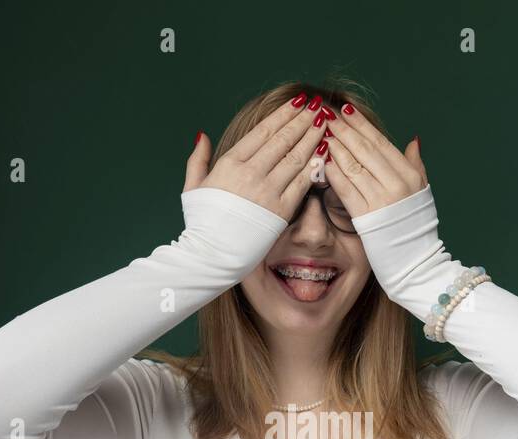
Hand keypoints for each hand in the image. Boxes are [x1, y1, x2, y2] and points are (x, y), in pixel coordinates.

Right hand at [182, 97, 327, 220]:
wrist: (211, 255)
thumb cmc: (201, 223)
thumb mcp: (192, 186)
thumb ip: (198, 159)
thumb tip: (202, 135)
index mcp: (229, 163)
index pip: (264, 131)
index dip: (284, 114)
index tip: (298, 103)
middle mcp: (250, 173)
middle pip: (284, 139)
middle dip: (303, 120)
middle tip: (318, 106)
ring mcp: (266, 191)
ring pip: (296, 157)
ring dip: (313, 137)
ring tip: (325, 123)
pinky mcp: (280, 210)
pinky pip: (301, 183)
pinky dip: (314, 166)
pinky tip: (324, 153)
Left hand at [322, 105, 427, 218]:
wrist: (415, 258)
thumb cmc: (416, 222)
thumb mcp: (422, 189)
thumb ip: (415, 162)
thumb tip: (413, 139)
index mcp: (409, 174)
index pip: (380, 142)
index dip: (361, 124)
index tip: (345, 110)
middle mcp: (396, 184)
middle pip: (365, 150)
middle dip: (344, 130)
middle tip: (326, 115)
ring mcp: (381, 201)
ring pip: (353, 166)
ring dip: (335, 148)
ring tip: (322, 134)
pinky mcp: (366, 217)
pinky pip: (346, 190)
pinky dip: (334, 173)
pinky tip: (323, 161)